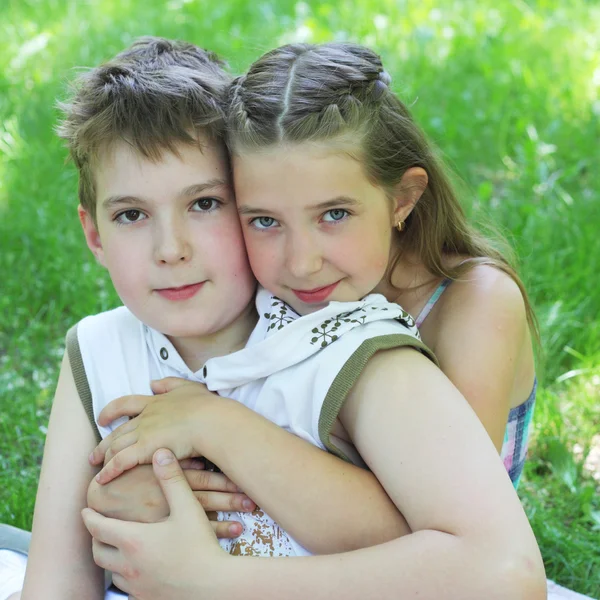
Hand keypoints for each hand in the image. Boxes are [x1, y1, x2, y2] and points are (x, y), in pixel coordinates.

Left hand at [82, 450, 230, 598]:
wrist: (214, 587)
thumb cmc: (200, 546)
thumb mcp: (188, 507)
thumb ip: (172, 479)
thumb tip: (160, 453)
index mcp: (133, 539)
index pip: (98, 527)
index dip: (90, 517)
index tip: (85, 511)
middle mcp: (128, 565)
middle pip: (98, 552)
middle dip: (96, 538)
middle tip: (99, 528)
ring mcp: (136, 586)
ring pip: (111, 572)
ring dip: (110, 559)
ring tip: (117, 549)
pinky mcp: (146, 599)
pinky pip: (127, 589)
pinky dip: (126, 576)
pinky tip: (137, 570)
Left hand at [89, 378, 224, 483]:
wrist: (211, 421)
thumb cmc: (206, 406)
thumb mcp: (188, 387)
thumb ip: (169, 384)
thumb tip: (153, 383)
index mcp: (154, 402)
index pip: (125, 404)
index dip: (111, 411)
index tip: (101, 419)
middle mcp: (145, 417)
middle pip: (117, 430)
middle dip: (103, 443)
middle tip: (93, 454)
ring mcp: (144, 433)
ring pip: (116, 446)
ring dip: (103, 457)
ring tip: (96, 467)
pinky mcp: (145, 449)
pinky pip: (120, 461)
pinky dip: (109, 470)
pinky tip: (102, 479)